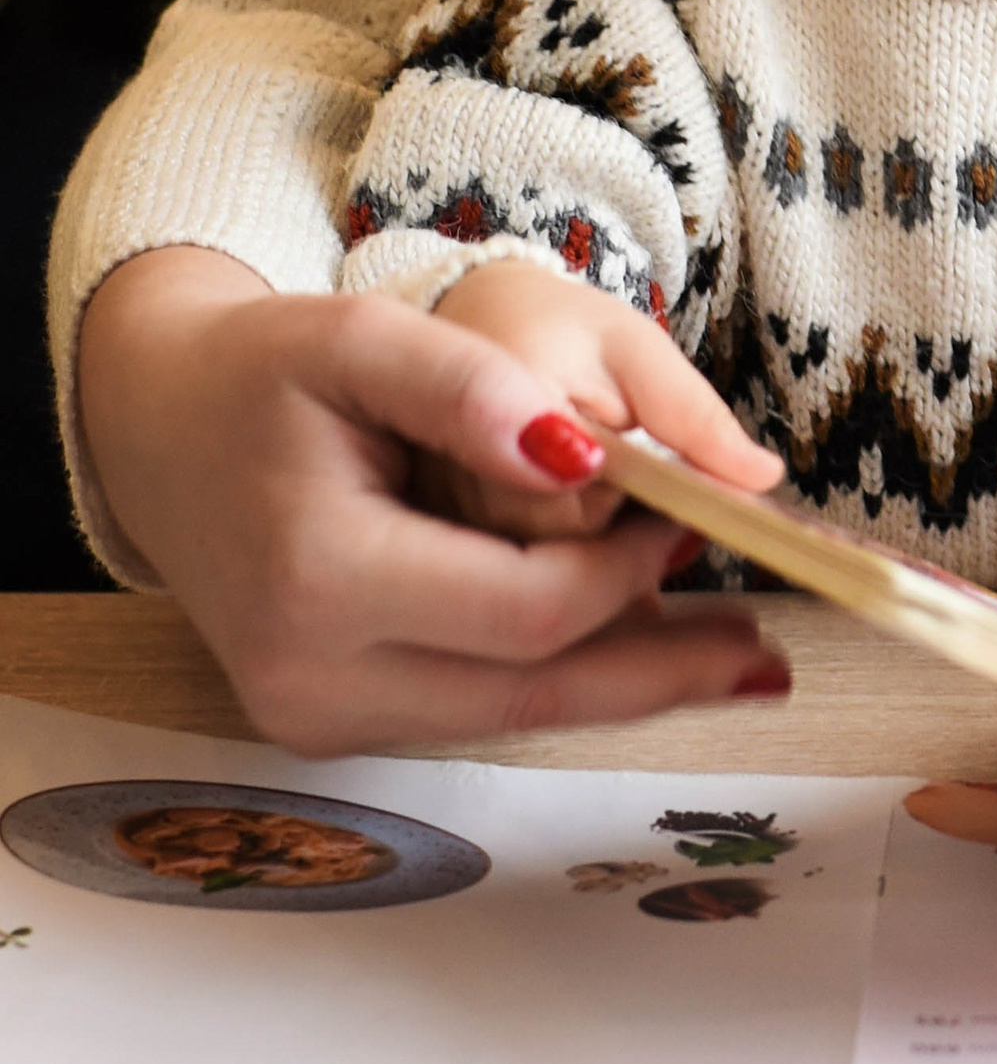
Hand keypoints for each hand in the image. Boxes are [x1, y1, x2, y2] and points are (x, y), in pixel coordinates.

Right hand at [76, 248, 796, 754]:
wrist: (161, 430)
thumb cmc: (265, 375)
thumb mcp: (361, 338)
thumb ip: (472, 387)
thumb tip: (584, 453)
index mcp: (317, 578)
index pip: (524, 610)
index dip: (623, 573)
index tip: (687, 522)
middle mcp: (310, 677)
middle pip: (534, 691)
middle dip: (660, 668)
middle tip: (768, 648)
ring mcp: (316, 716)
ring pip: (513, 716)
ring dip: (624, 686)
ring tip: (731, 659)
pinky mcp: (329, 725)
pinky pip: (473, 710)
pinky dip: (558, 679)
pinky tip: (634, 655)